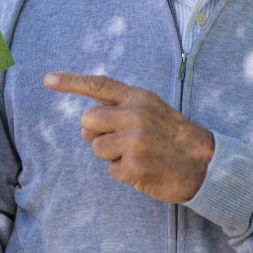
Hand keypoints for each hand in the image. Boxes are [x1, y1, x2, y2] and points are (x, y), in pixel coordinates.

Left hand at [44, 72, 214, 203]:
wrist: (205, 163)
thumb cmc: (172, 136)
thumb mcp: (149, 114)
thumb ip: (116, 115)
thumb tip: (84, 131)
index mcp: (139, 98)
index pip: (99, 85)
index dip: (71, 82)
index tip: (48, 80)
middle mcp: (135, 116)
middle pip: (88, 120)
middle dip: (98, 132)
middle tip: (123, 139)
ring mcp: (134, 142)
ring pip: (96, 148)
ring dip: (112, 155)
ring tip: (139, 155)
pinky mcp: (134, 167)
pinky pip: (111, 171)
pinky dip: (125, 173)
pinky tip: (145, 169)